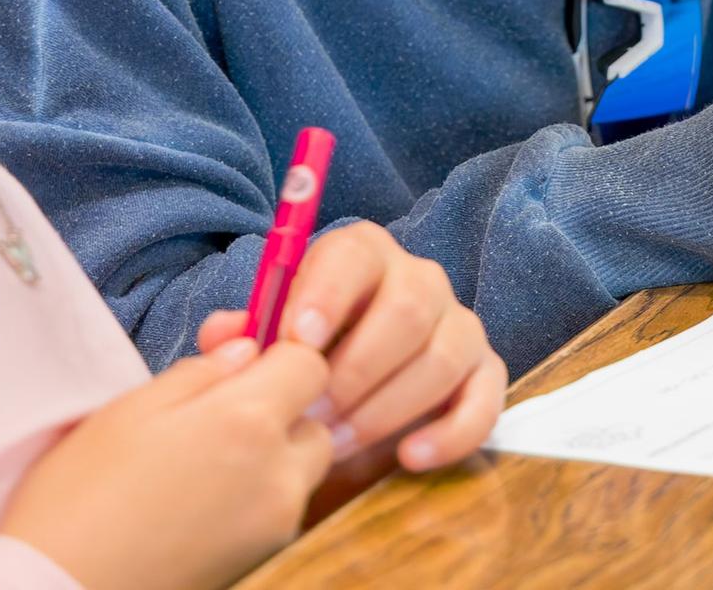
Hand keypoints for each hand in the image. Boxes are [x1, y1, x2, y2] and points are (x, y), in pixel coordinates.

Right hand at [0, 337, 331, 589]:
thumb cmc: (79, 498)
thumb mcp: (132, 409)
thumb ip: (204, 370)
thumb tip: (248, 349)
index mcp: (248, 424)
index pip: (310, 363)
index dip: (279, 353)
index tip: (242, 362)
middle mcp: (277, 476)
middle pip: (314, 419)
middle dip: (281, 408)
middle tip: (216, 415)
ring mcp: (273, 527)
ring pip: (301, 468)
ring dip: (273, 454)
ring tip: (203, 462)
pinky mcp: (260, 561)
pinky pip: (279, 510)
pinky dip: (258, 496)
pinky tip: (200, 501)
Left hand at [198, 221, 504, 474]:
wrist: (346, 394)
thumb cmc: (304, 359)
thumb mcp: (269, 345)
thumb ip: (241, 336)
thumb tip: (225, 335)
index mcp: (362, 255)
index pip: (353, 254)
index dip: (327, 294)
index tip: (296, 341)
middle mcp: (419, 279)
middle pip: (408, 307)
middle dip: (356, 370)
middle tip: (311, 415)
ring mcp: (457, 324)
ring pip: (442, 355)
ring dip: (386, 409)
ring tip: (335, 447)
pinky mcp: (483, 373)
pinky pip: (486, 398)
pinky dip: (453, 432)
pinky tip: (410, 457)